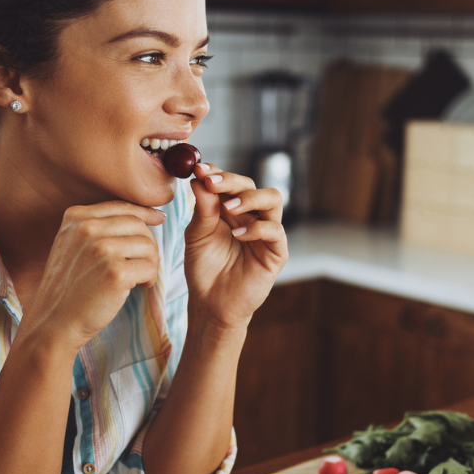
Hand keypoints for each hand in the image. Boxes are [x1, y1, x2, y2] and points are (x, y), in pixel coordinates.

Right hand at [21, 202, 164, 347]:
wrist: (53, 322)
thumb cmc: (68, 287)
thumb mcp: (73, 245)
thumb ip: (99, 227)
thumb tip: (149, 215)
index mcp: (76, 217)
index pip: (122, 206)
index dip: (145, 212)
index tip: (160, 218)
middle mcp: (87, 229)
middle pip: (137, 225)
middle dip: (147, 244)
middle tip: (143, 264)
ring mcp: (101, 249)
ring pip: (148, 245)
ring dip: (150, 263)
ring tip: (138, 278)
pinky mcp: (115, 272)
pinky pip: (150, 267)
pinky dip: (150, 279)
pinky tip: (138, 287)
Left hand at [184, 163, 287, 329]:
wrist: (211, 304)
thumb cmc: (204, 269)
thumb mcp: (196, 235)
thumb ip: (202, 208)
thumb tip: (198, 178)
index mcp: (231, 210)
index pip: (231, 182)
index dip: (217, 172)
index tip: (199, 169)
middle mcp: (251, 216)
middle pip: (252, 184)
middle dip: (231, 180)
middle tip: (211, 183)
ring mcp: (266, 232)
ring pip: (273, 199)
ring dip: (250, 197)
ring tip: (227, 208)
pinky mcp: (276, 252)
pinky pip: (275, 230)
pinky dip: (256, 228)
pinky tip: (237, 236)